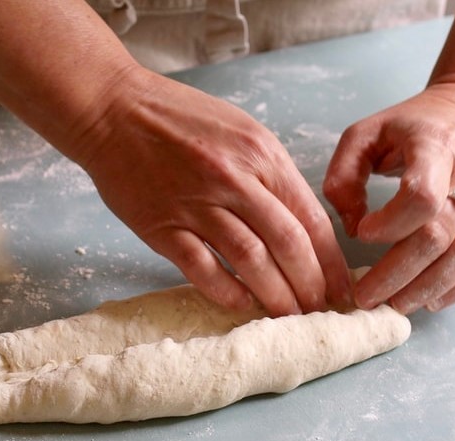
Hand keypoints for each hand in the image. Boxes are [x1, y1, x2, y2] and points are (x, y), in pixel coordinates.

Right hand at [75, 68, 350, 315]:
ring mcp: (196, 204)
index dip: (331, 259)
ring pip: (250, 259)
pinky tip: (243, 304)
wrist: (112, 110)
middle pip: (287, 243)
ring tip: (290, 317)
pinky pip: (202, 268)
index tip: (342, 286)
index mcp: (261, 154)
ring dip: (275, 295)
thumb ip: (271, 174)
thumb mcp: (240, 130)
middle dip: (310, 284)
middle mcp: (233, 179)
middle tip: (320, 311)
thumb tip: (301, 223)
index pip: (310, 216)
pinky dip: (226, 291)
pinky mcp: (162, 226)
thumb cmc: (178, 118)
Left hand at [323, 83, 454, 313]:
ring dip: (429, 288)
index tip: (363, 235)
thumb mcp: (367, 132)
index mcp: (437, 146)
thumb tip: (351, 226)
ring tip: (395, 305)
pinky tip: (429, 301)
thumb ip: (344, 175)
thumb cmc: (415, 124)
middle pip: (441, 236)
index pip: (422, 195)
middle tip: (365, 296)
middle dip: (398, 274)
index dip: (391, 224)